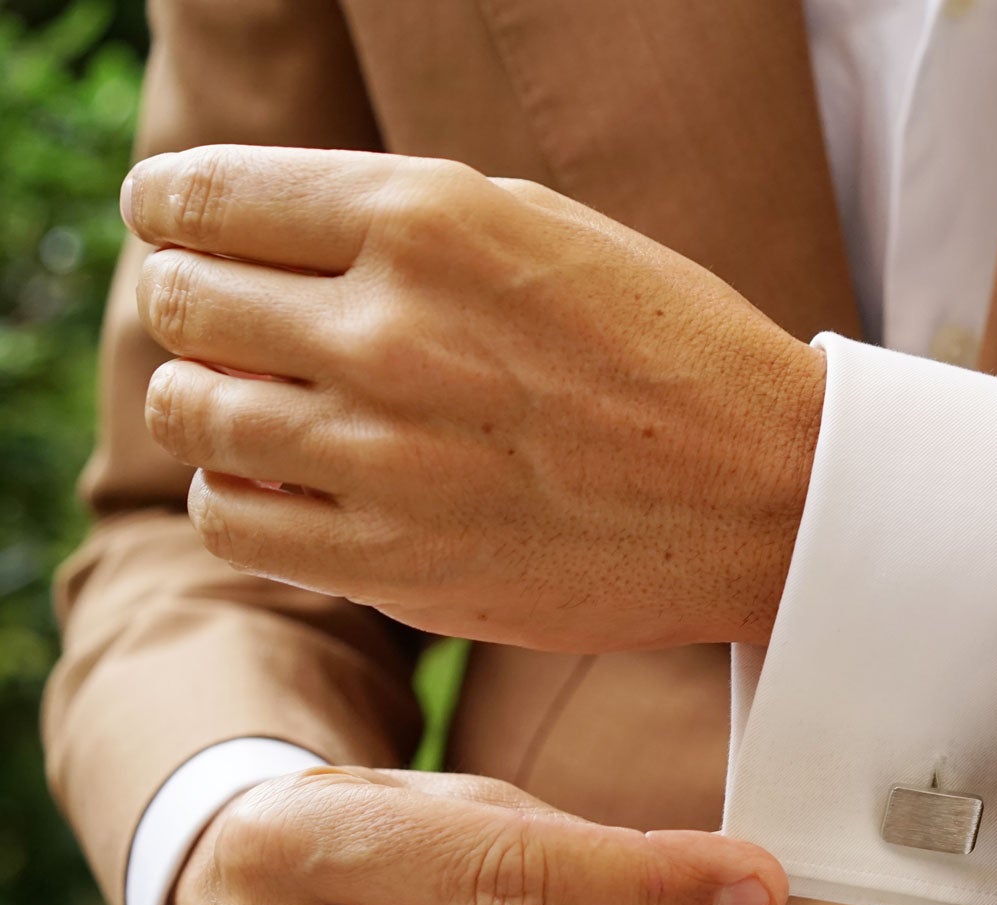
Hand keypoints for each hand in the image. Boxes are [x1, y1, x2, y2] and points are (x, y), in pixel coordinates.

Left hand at [122, 145, 824, 651]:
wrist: (771, 496)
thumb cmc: (671, 350)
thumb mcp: (544, 229)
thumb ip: (399, 219)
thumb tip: (264, 236)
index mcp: (428, 220)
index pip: (202, 196)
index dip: (172, 208)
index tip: (182, 227)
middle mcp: (391, 331)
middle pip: (181, 300)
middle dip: (198, 304)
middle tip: (243, 324)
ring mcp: (386, 457)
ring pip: (188, 413)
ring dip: (213, 401)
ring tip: (273, 408)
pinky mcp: (395, 563)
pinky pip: (230, 521)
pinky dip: (238, 495)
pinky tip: (294, 483)